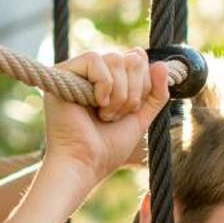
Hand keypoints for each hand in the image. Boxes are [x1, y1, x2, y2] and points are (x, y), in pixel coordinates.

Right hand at [45, 48, 170, 181]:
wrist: (85, 163)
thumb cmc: (107, 148)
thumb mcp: (140, 118)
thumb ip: (155, 94)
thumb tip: (161, 64)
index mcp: (109, 82)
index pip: (137, 61)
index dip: (144, 84)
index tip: (132, 110)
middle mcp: (92, 74)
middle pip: (128, 58)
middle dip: (133, 91)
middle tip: (117, 115)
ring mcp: (76, 72)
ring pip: (114, 58)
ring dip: (119, 93)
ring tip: (106, 115)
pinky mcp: (62, 73)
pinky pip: (94, 59)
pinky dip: (104, 84)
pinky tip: (97, 104)